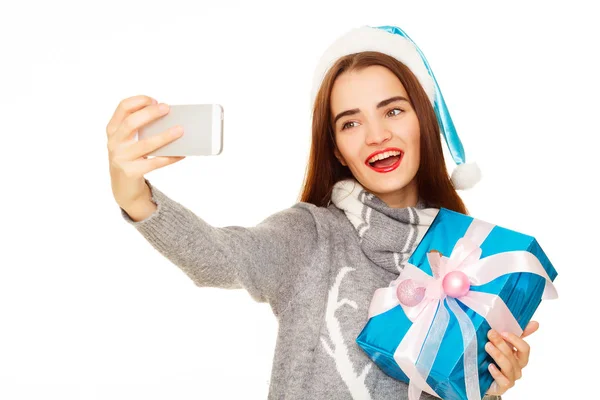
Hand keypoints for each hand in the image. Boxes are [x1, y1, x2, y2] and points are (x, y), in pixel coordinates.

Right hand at [106, 95, 184, 209]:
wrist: (123, 186)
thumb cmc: (131, 157)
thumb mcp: (129, 140)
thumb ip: (141, 128)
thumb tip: (169, 119)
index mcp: (113, 130)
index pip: (122, 108)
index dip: (138, 101)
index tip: (154, 100)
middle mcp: (114, 142)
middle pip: (131, 123)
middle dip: (150, 113)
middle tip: (167, 108)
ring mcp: (121, 158)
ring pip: (145, 144)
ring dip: (165, 136)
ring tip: (180, 130)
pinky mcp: (131, 172)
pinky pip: (155, 163)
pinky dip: (170, 157)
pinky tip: (181, 153)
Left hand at [484, 320, 538, 395]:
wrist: (482, 377)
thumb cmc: (494, 358)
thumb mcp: (503, 343)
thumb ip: (517, 333)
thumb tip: (536, 323)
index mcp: (519, 357)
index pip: (525, 348)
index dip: (515, 340)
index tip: (503, 332)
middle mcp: (517, 368)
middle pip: (514, 356)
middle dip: (502, 344)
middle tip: (490, 334)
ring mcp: (511, 378)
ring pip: (508, 367)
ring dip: (498, 355)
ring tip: (487, 346)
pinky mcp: (502, 387)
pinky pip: (503, 381)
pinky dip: (497, 373)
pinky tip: (490, 366)